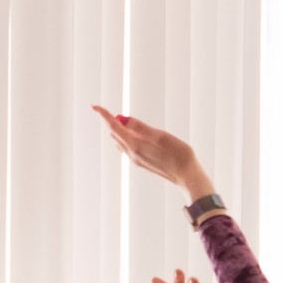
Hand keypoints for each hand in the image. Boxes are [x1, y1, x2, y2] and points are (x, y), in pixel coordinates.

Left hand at [94, 107, 212, 198]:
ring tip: (123, 121)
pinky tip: (134, 135)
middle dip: (111, 122)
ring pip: (120, 141)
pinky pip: (127, 147)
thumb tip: (125, 119)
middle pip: (115, 134)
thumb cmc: (179, 155)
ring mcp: (136, 159)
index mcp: (136, 145)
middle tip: (113, 111)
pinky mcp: (142, 162)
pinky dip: (125, 137)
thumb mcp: (162, 136)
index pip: (114, 127)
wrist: (187, 176)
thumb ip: (142, 128)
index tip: (96, 106)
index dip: (105, 115)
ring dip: (118, 130)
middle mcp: (132, 153)